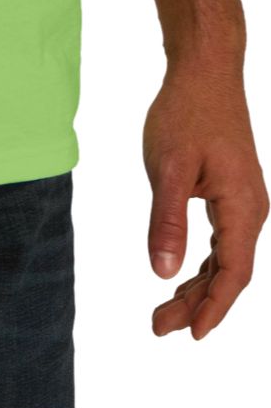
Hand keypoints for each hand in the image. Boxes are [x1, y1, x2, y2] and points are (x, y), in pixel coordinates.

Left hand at [145, 62, 267, 338]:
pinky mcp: (232, 192)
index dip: (213, 308)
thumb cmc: (187, 112)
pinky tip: (181, 274)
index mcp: (242, 207)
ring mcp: (244, 201)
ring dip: (197, 286)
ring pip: (224, 258)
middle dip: (197, 304)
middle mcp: (251, 209)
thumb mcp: (169, 166)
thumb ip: (167, 220)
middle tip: (158, 326)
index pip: (233, 273)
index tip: (191, 336)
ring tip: (164, 310)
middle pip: (229, 272)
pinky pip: (221, 240)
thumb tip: (162, 272)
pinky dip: (201, 262)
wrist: (205, 71)